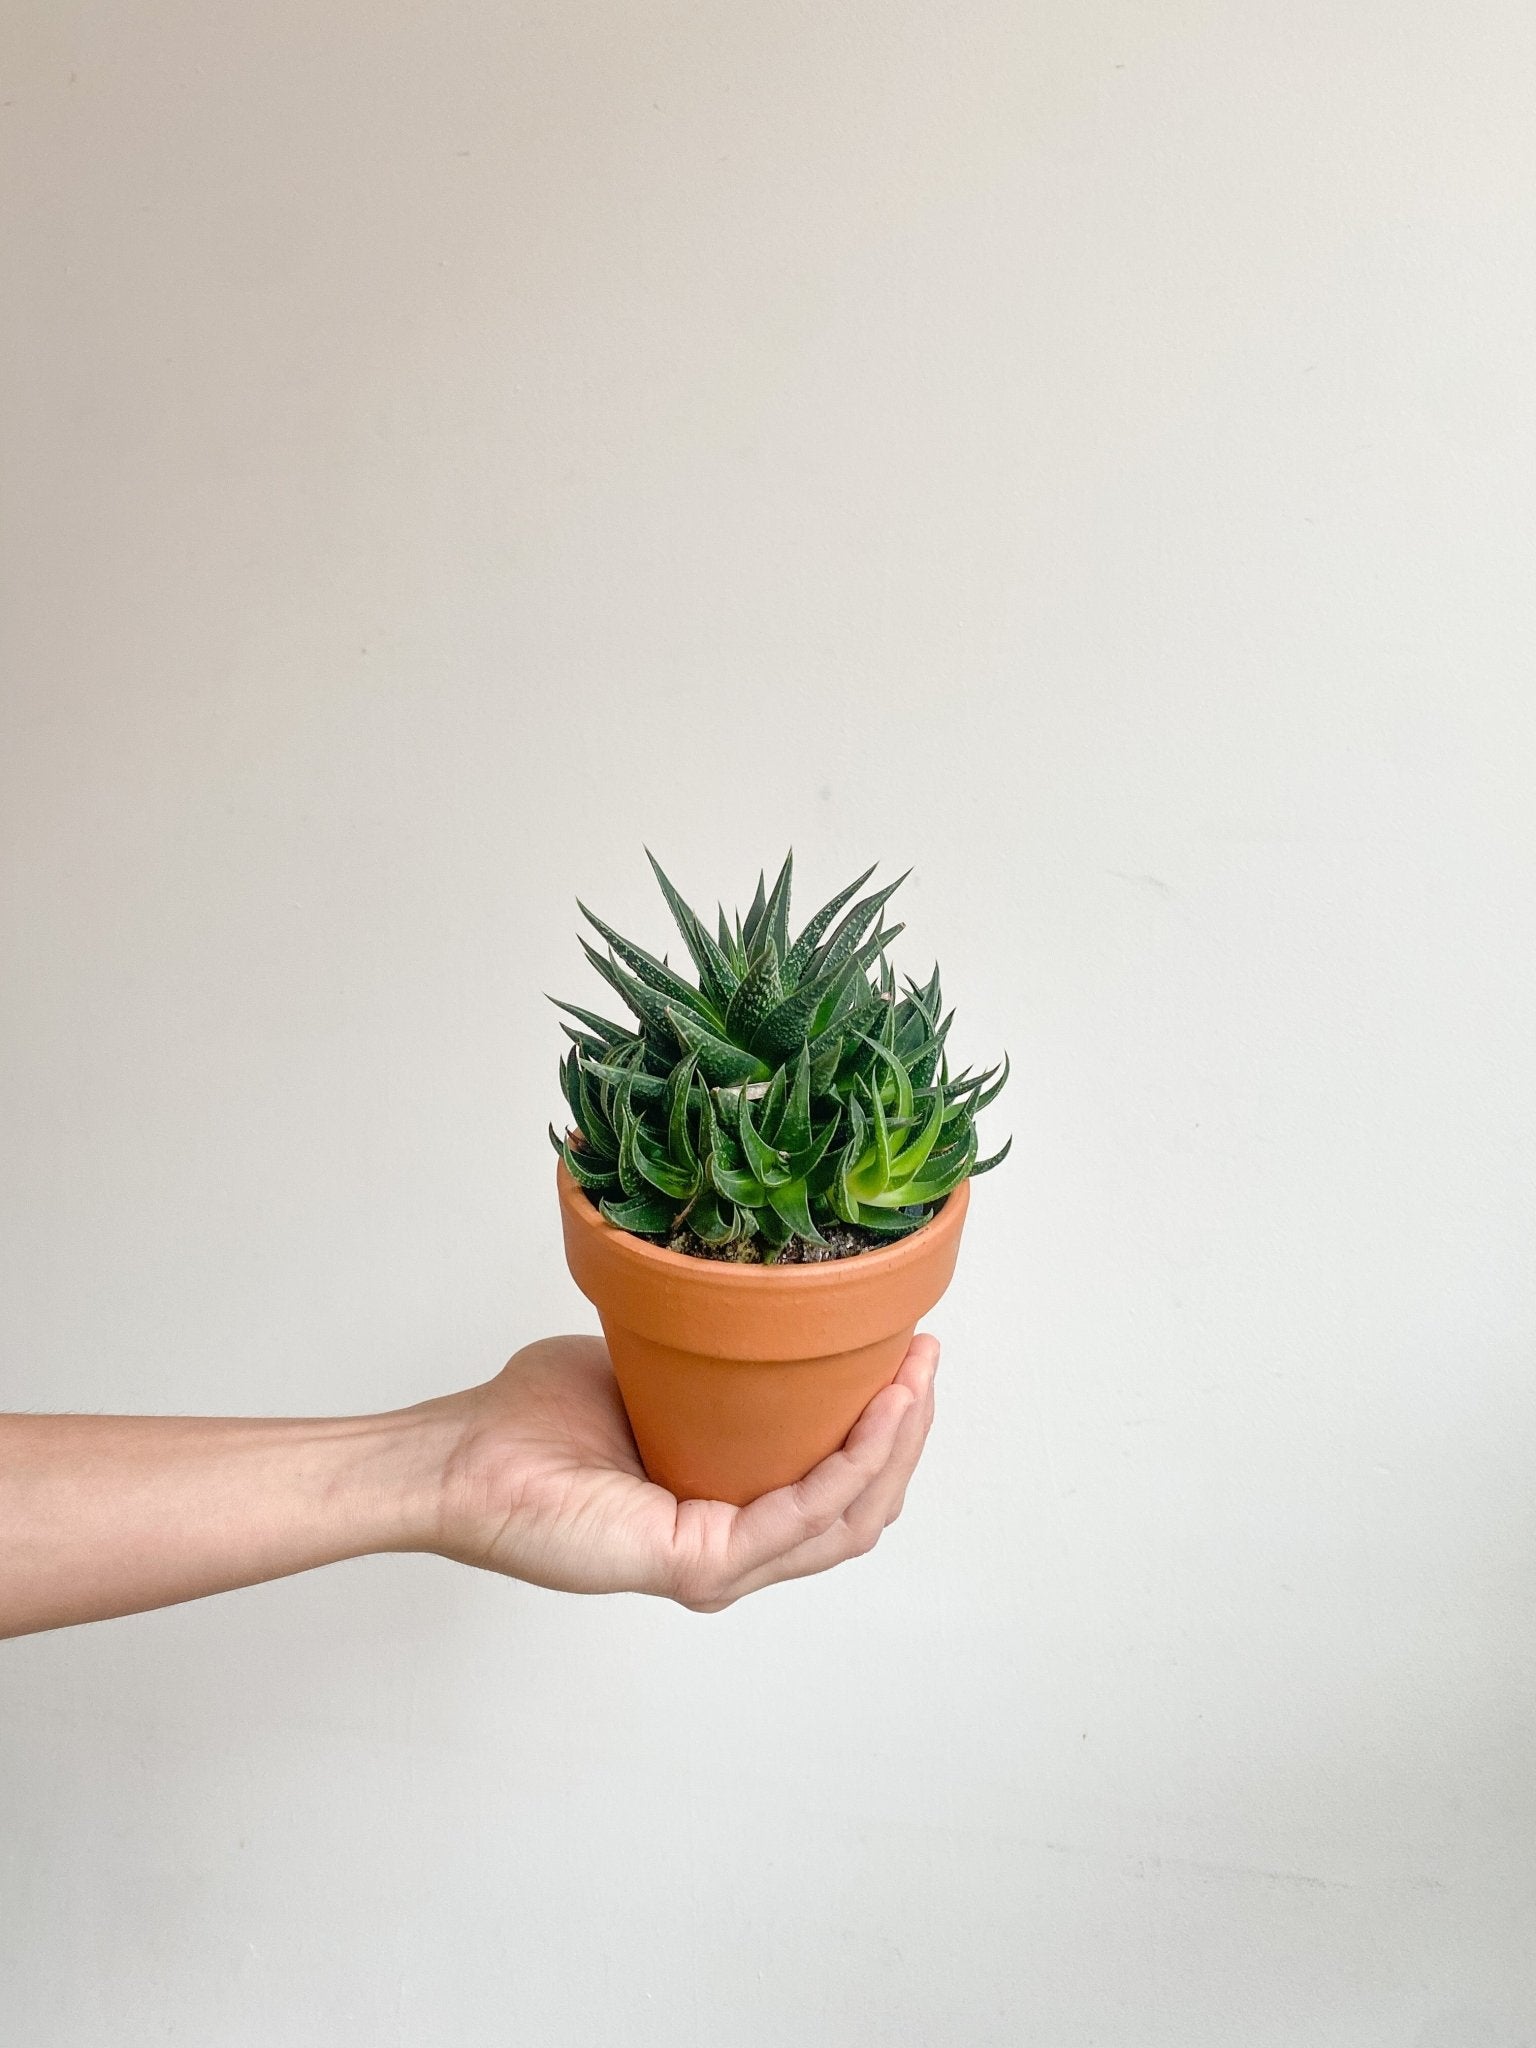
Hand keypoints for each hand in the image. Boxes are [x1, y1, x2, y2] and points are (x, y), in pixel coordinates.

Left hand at [434, 1332, 938, 1610]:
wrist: (461, 1456)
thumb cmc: (530, 1421)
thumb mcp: (649, 1372)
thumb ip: (704, 1364)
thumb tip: (752, 1306)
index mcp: (723, 1514)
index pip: (834, 1489)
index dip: (885, 1427)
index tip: (909, 1350)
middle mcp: (730, 1550)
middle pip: (859, 1507)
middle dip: (908, 1430)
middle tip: (926, 1356)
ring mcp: (718, 1565)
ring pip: (846, 1516)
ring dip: (895, 1443)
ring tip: (915, 1373)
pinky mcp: (698, 1563)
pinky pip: (802, 1514)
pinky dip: (851, 1462)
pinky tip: (878, 1408)